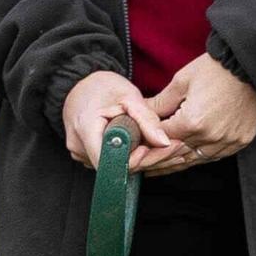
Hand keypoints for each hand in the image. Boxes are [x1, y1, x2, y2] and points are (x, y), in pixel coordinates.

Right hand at [61, 69, 178, 172]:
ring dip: (145, 161)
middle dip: (151, 160)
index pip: (112, 161)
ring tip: (169, 147)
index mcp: (85, 129)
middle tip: (177, 147)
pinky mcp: (86, 157)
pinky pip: (112, 164)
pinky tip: (152, 149)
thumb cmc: (102, 87)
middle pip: (119, 167)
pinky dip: (133, 159)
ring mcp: (80, 154)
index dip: (136, 159)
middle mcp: (78, 146)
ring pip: (118, 168)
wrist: (82, 87)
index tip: (156, 147)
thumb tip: (164, 143)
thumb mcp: (129, 96)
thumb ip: (147, 120)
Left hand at [140, 54, 255, 173]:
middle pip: (176, 155)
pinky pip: (215, 157)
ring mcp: (227, 141)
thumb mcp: (182, 81)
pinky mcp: (240, 141)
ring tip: (159, 167)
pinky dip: (200, 157)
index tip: (135, 148)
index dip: (146, 144)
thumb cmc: (216, 69)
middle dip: (157, 159)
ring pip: (195, 160)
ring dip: (177, 163)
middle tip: (141, 164)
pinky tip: (187, 158)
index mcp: (192, 122)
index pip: (161, 141)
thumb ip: (160, 103)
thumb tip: (141, 114)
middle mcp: (210, 137)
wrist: (252, 66)